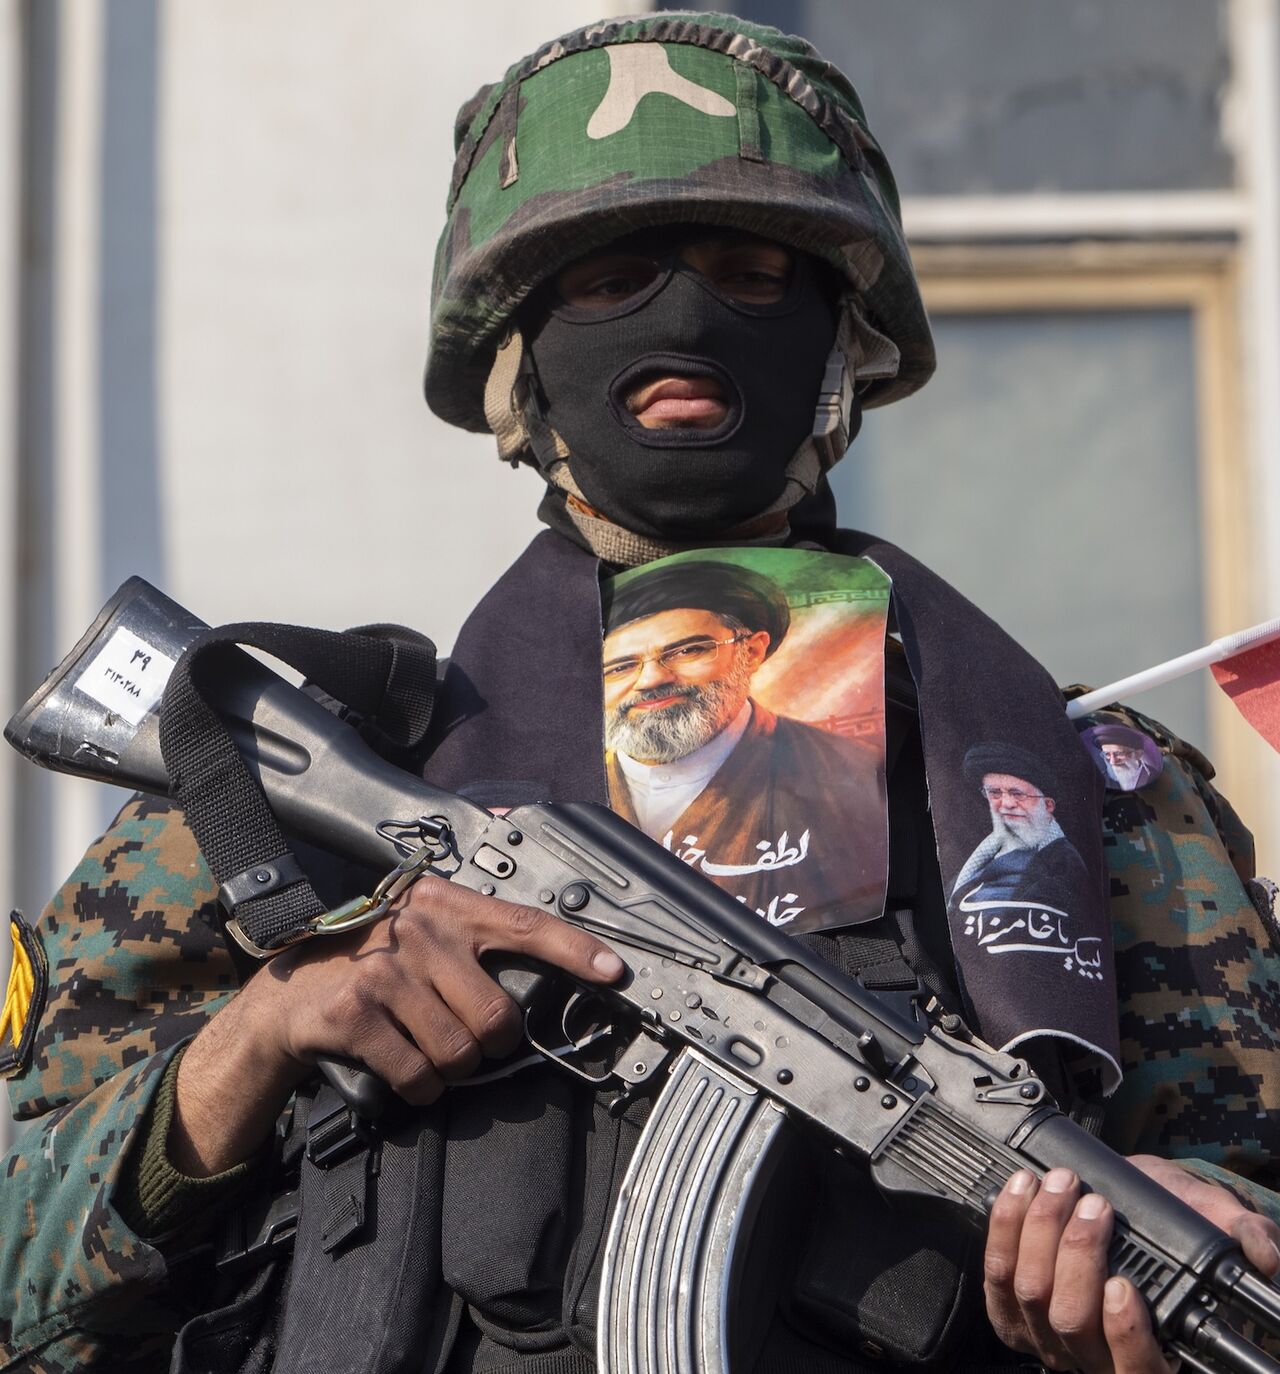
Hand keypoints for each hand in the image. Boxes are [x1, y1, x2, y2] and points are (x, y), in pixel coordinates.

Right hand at [172, 874, 623, 1173]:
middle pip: (498, 1016)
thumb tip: (545, 982)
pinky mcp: (357, 1014)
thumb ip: (474, 946)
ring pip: (461, 1053)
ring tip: (423, 1049)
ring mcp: (385, 971)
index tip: (613, 970)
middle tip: (462, 1038)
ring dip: (450, 1070)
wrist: (288, 996)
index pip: (524, 924)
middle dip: (488, 1044)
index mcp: (444, 905)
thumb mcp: (423, 936)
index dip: (575, 950)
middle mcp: (419, 930)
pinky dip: (418, 1088)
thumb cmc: (369, 966)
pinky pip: (420, 1076)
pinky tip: (400, 1070)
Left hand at [983, 1158, 1279, 1372]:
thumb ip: (1242, 1235)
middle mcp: (1095, 1357)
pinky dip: (1006, 1228)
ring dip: (1040, 1232)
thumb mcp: (1210, 1221)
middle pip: (1073, 1321)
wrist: (1119, 1199)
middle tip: (1094, 1204)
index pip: (1139, 1372)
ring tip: (1061, 1186)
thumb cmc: (1167, 1219)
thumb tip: (1265, 1255)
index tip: (1123, 1286)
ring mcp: (1047, 1337)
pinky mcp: (1009, 1310)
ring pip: (1032, 1295)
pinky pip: (996, 1277)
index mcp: (1151, 1354)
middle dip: (1077, 1253)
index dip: (1125, 1335)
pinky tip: (1022, 1192)